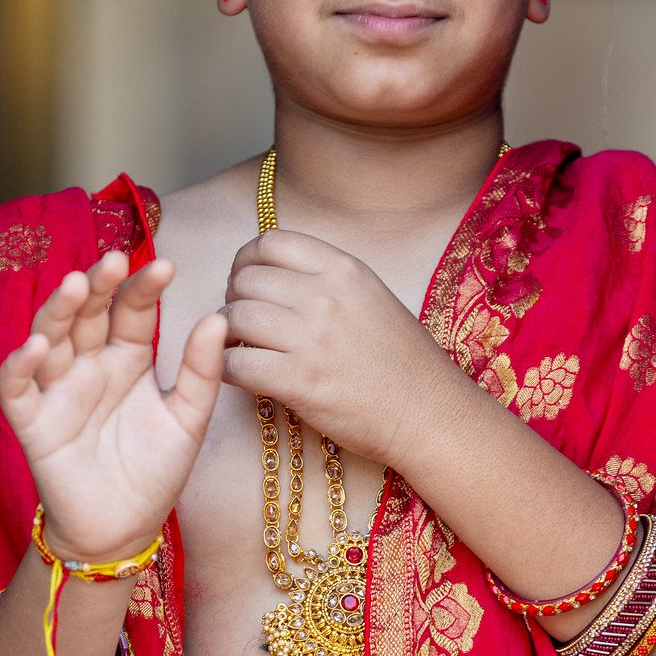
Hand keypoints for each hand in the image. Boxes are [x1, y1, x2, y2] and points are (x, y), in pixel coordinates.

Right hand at [0, 251, 226, 560]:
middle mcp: (90, 365)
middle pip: (88, 314)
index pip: (132, 311)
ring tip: (77, 286)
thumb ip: (201, 373)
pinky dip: (22, 365)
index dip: (144, 288)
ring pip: (50, 337)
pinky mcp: (32, 421)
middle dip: (99, 286)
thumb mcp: (188, 420)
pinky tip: (38, 347)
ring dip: (59, 310)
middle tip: (115, 261)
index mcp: (128, 358)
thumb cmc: (155, 472)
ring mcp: (59, 390)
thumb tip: (219, 319)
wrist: (124, 529)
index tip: (166, 267)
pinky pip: (18, 387)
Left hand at [220, 228, 453, 463]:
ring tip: (240, 347)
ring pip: (234, 318)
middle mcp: (325, 296)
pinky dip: (227, 367)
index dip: (246, 260)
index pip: (270, 242)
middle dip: (233, 298)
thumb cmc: (402, 362)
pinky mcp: (299, 381)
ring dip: (226, 333)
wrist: (429, 413)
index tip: (245, 281)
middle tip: (239, 321)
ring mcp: (311, 338)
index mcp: (344, 269)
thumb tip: (274, 275)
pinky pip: (235, 362)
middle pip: (245, 279)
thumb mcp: (372, 298)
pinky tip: (239, 374)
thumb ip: (327, 280)